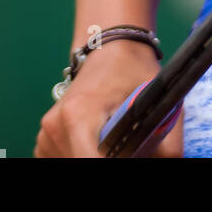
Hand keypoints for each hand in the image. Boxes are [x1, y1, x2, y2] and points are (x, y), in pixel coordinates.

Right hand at [34, 41, 184, 157]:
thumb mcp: (160, 102)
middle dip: (109, 160)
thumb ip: (167, 146)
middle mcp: (56, 125)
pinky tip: (96, 143)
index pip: (90, 163)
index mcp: (79, 115)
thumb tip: (166, 163)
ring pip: (72, 163)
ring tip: (113, 141)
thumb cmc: (135, 71)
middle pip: (82, 164)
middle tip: (128, 146)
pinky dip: (81, 156)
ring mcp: (46, 133)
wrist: (110, 46)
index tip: (132, 154)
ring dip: (95, 158)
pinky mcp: (44, 139)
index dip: (116, 163)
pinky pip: (61, 160)